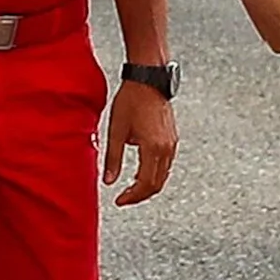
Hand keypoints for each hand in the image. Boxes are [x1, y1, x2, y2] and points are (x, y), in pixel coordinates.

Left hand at [101, 80, 176, 206]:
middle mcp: (166, 148)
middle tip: (124, 198)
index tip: (119, 200)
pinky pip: (166, 164)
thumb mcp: (116, 130)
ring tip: (130, 188)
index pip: (145, 184)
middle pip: (157, 184)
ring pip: (163, 176)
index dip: (132, 197)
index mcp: (153, 148)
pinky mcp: (172, 138)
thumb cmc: (131, 100)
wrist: (148, 78)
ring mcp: (172, 143)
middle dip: (140, 195)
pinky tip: (141, 172)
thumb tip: (108, 181)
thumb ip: (112, 159)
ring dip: (148, 185)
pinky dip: (154, 174)